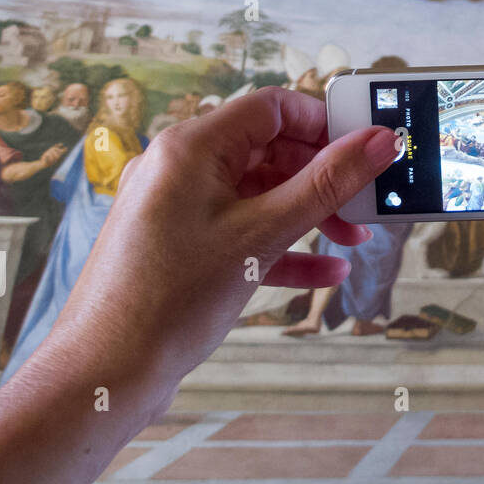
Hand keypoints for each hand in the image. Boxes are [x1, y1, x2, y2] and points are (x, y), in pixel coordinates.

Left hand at [0, 89, 396, 483]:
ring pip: (259, 194)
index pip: (271, 108)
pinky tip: (323, 272)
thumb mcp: (264, 234)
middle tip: (366, 200)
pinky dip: (282, 247)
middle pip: (269, 151)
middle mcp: (178, 169)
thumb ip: (327, 184)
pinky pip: (242, 232)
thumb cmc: (169, 299)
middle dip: (323, 177)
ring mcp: (176, 209)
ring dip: (309, 215)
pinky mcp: (179, 248)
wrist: (105, 375)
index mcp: (190, 147)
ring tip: (352, 240)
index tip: (366, 147)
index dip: (324, 123)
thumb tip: (378, 141)